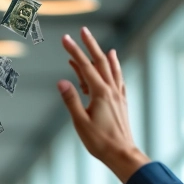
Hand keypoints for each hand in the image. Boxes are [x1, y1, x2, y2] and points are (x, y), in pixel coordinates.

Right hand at [58, 27, 150, 182]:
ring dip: (101, 54)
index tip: (65, 39)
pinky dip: (114, 66)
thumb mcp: (80, 123)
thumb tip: (61, 81)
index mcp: (100, 93)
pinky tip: (113, 61)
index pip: (85, 67)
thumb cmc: (99, 141)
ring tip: (96, 44)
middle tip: (82, 30)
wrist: (121, 153)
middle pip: (100, 61)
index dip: (74, 52)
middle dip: (90, 45)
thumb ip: (71, 100)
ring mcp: (118, 94)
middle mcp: (111, 90)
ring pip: (110, 68)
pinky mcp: (121, 101)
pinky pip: (117, 77)